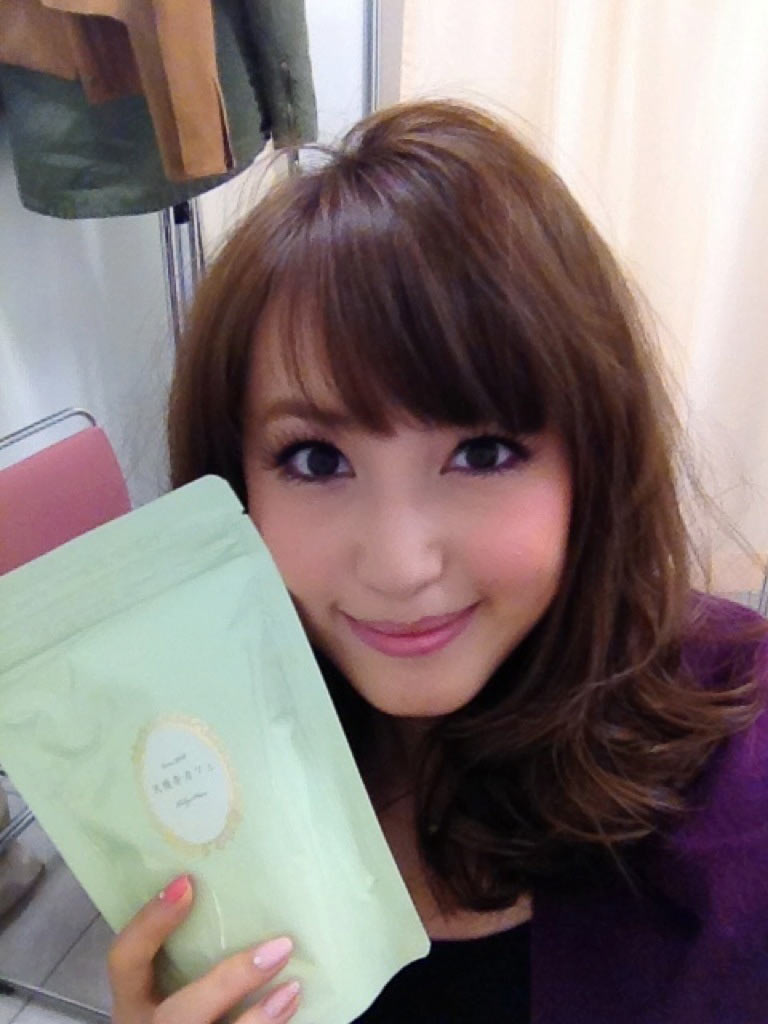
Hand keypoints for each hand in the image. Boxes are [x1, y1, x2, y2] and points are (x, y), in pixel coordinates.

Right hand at [108, 874, 300, 1023]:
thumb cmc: (179, 1005)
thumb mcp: (165, 984)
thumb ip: (190, 952)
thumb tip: (244, 901)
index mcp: (132, 1000)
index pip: (124, 958)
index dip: (149, 922)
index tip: (186, 883)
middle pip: (180, 1013)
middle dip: (231, 982)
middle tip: (279, 947)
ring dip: (258, 1018)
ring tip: (292, 989)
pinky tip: (289, 1008)